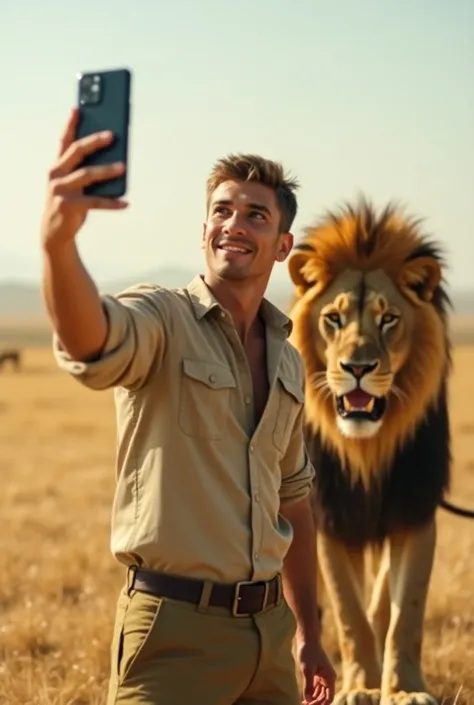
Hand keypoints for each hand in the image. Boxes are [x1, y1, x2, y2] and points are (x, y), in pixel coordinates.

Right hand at [41, 108, 127, 250]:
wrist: (54, 232)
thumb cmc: (70, 202)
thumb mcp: (74, 184)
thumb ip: (86, 171)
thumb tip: (116, 159)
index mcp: (57, 166)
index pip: (64, 140)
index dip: (70, 124)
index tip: (78, 108)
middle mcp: (56, 174)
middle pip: (76, 152)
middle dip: (94, 141)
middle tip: (112, 135)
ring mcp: (60, 190)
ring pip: (87, 175)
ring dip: (107, 170)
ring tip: (124, 167)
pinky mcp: (68, 206)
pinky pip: (95, 202)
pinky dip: (112, 203)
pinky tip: (126, 202)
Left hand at [297, 638, 335, 704]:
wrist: (307, 638)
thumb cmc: (308, 652)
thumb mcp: (307, 669)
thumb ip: (308, 685)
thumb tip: (308, 699)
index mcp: (330, 677)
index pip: (329, 697)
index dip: (321, 704)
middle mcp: (328, 677)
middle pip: (324, 696)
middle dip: (316, 702)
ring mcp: (323, 675)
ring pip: (320, 692)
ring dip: (313, 699)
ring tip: (304, 704)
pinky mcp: (317, 672)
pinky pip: (316, 686)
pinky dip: (311, 692)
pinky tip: (305, 697)